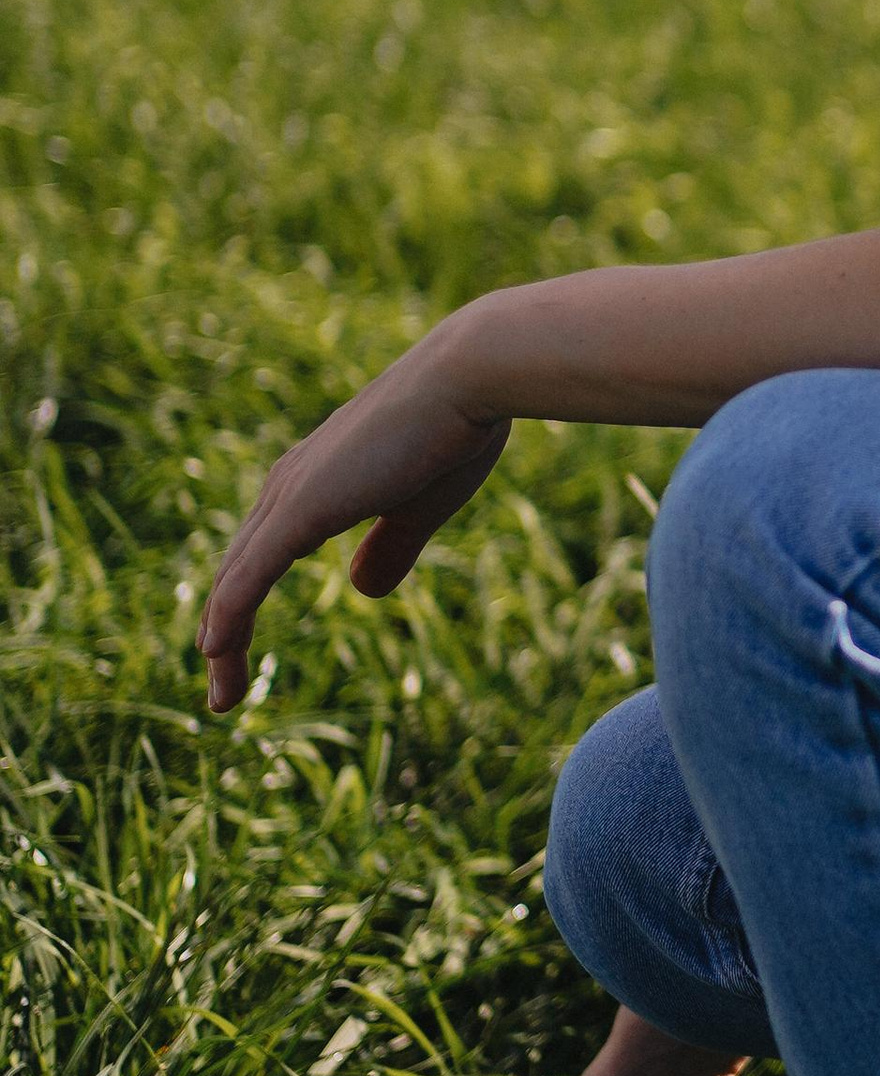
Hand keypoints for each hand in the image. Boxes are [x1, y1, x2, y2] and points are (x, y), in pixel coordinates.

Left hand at [197, 319, 508, 711]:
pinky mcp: (301, 509)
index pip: (262, 552)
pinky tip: (215, 652)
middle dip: (227, 631)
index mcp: (317, 480)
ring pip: (237, 581)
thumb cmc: (455, 431)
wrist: (469, 379)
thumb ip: (390, 548)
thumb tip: (360, 590)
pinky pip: (249, 576)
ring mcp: (292, 495)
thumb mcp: (420, 506)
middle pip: (239, 571)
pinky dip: (229, 617)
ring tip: (221, 695)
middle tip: (223, 688)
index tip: (239, 649)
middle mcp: (292, 483)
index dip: (247, 602)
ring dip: (224, 641)